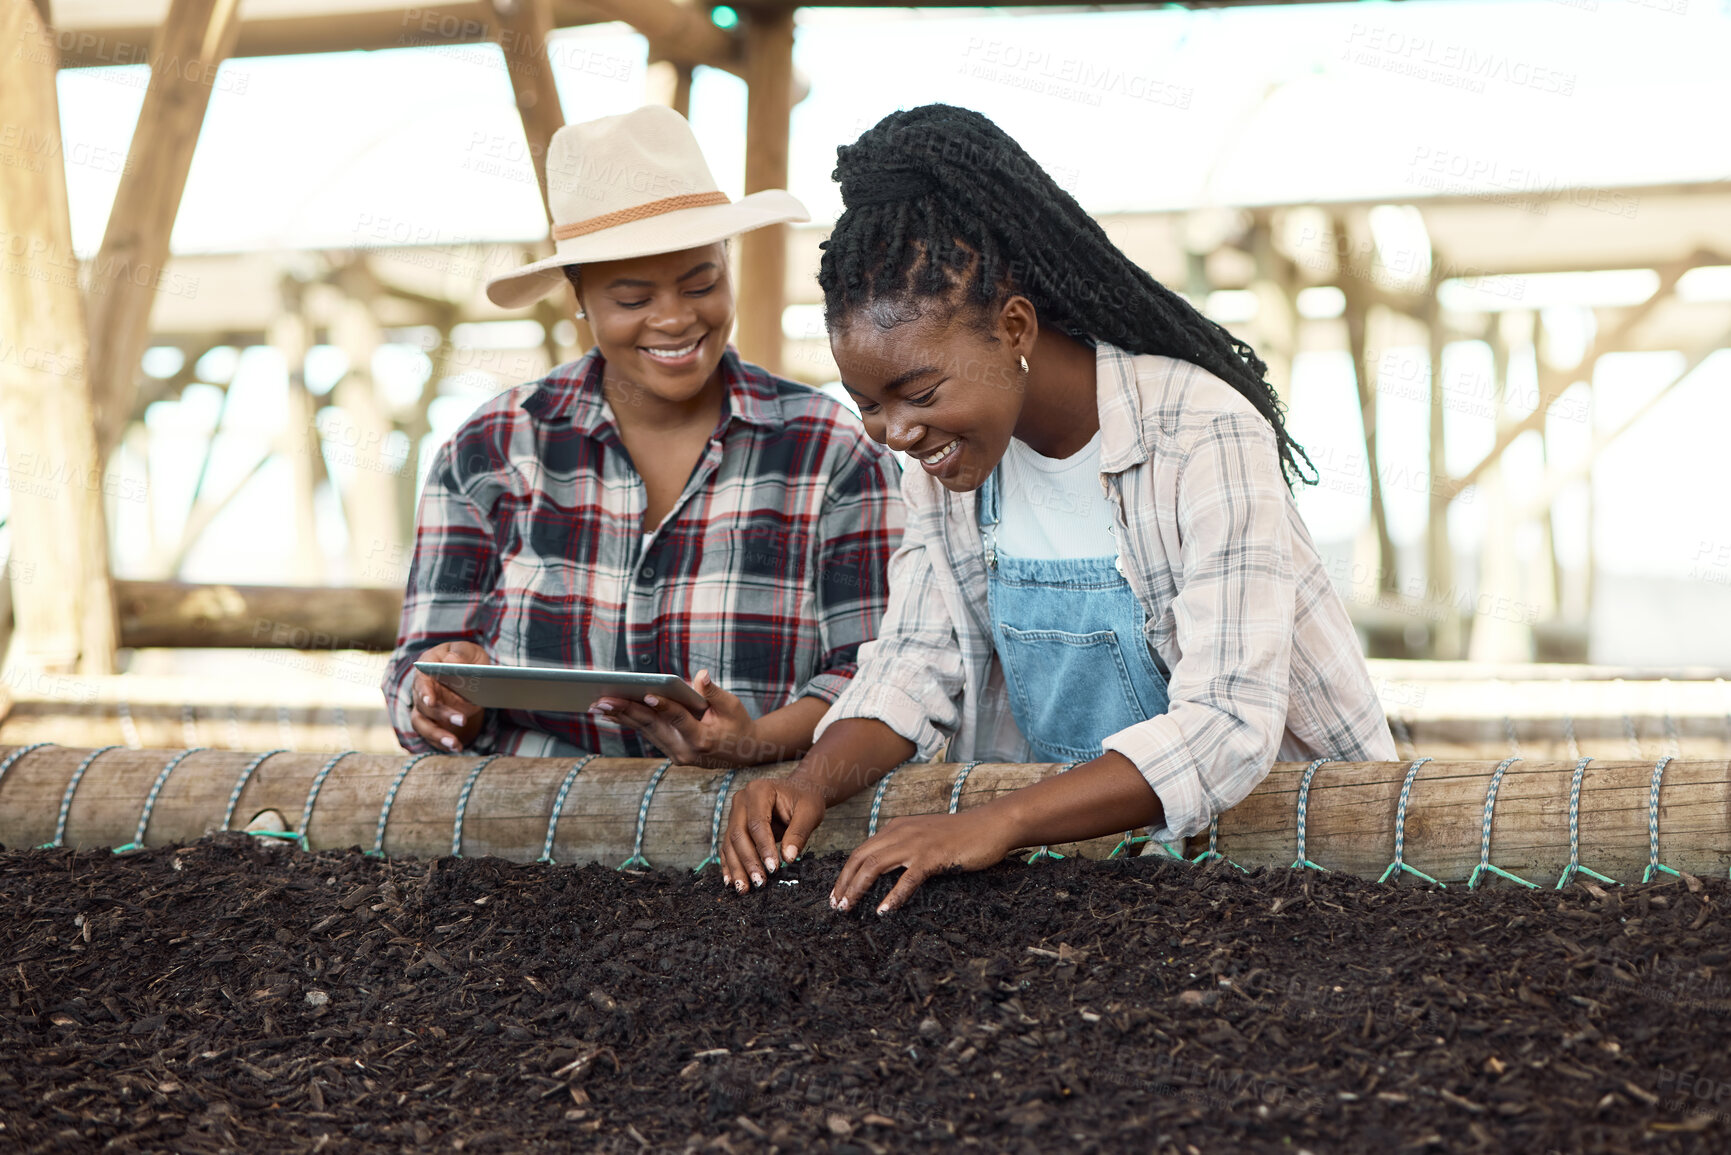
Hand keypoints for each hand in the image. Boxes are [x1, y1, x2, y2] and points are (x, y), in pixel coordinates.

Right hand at [410, 641, 489, 751]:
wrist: (471, 675)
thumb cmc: (468, 660)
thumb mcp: (469, 651)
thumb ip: (460, 654)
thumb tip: (451, 663)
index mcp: (427, 667)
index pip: (421, 680)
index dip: (425, 691)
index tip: (431, 701)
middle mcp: (421, 689)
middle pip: (425, 705)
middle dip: (443, 715)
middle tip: (463, 720)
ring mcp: (424, 707)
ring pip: (422, 724)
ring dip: (437, 735)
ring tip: (455, 744)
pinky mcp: (431, 721)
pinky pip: (430, 734)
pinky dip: (441, 742)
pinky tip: (456, 748)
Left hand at [594, 669, 765, 769]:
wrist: (744, 752)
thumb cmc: (738, 724)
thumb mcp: (732, 705)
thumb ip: (713, 692)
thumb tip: (700, 675)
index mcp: (703, 739)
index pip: (679, 720)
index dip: (664, 705)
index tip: (647, 693)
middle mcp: (686, 751)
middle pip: (653, 727)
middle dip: (627, 711)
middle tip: (604, 699)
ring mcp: (677, 755)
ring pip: (645, 731)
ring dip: (621, 717)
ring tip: (599, 704)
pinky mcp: (671, 753)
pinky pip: (648, 734)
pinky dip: (630, 722)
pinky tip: (612, 712)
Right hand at [718, 775, 827, 893]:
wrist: (799, 792)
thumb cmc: (805, 800)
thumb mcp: (810, 813)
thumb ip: (799, 834)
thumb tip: (788, 858)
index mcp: (759, 790)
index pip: (757, 823)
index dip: (764, 847)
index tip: (774, 868)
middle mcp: (741, 800)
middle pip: (739, 834)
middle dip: (748, 861)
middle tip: (760, 882)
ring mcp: (735, 813)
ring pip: (730, 844)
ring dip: (737, 868)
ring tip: (744, 889)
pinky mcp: (734, 826)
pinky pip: (728, 848)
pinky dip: (730, 865)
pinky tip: (731, 882)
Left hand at [830, 808, 1015, 915]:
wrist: (991, 825)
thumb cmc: (961, 835)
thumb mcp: (924, 836)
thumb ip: (904, 847)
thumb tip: (885, 870)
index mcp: (897, 828)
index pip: (861, 850)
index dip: (845, 873)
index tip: (837, 894)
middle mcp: (901, 832)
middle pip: (860, 858)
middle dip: (844, 883)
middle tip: (836, 906)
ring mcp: (916, 844)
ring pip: (875, 866)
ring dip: (857, 889)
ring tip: (848, 909)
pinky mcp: (933, 857)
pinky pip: (906, 879)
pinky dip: (892, 896)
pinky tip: (883, 911)